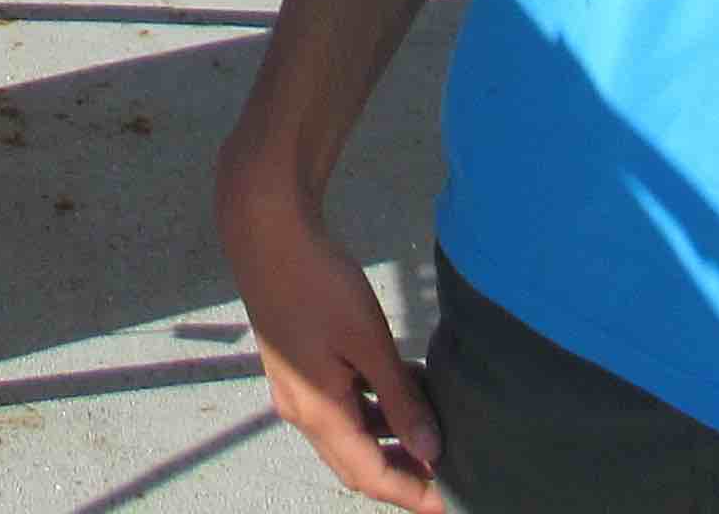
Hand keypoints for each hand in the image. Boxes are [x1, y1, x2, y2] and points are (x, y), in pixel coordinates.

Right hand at [216, 163, 439, 508]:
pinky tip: (407, 388)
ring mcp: (297, 388)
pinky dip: (375, 407)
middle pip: (357, 462)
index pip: (370, 475)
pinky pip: (342, 404)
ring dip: (390, 439)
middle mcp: (302, 410)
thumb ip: (399, 398)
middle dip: (403, 475)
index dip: (412, 493)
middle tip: (449, 476)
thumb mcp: (368, 341)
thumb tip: (430, 449)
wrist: (266, 231)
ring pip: (350, 433)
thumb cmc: (317, 282)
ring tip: (437, 432)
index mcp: (317, 412)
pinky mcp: (300, 364)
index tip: (452, 501)